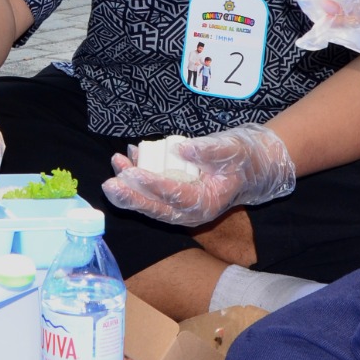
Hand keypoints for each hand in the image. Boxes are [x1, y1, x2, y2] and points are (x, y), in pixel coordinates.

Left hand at [103, 123, 294, 226]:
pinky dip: (137, 176)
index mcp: (207, 203)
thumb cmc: (242, 158)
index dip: (153, 185)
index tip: (133, 173)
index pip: (175, 196)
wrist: (250, 167)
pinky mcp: (174, 197)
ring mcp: (180, 207)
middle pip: (156, 208)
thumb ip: (208, 150)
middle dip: (130, 196)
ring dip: (129, 185)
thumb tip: (180, 148)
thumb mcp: (231, 149)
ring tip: (116, 163)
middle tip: (109, 184)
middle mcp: (191, 211)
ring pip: (150, 201)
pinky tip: (127, 157)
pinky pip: (151, 191)